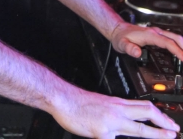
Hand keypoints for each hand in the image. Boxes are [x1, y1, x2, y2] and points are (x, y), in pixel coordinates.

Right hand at [51, 85, 179, 138]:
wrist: (63, 98)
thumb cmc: (79, 102)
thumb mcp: (102, 104)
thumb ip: (115, 112)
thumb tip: (127, 122)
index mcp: (117, 103)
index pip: (144, 107)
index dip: (160, 115)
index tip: (169, 123)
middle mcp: (117, 111)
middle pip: (147, 114)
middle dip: (164, 124)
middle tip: (175, 130)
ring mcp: (110, 123)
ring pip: (139, 130)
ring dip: (156, 135)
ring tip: (168, 137)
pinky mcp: (101, 133)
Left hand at [110, 21, 182, 59]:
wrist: (119, 30)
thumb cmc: (121, 37)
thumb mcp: (122, 44)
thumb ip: (129, 49)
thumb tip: (137, 53)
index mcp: (150, 35)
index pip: (168, 43)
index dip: (177, 51)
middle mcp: (156, 32)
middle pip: (176, 38)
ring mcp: (158, 33)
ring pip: (175, 37)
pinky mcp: (158, 35)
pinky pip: (172, 39)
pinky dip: (179, 45)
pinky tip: (181, 52)